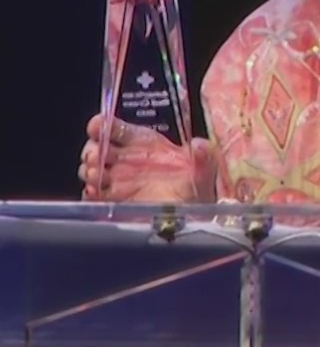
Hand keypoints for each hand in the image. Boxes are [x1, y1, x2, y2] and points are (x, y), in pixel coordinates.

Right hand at [79, 114, 213, 203]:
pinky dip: (90, 192)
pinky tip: (96, 192)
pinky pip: (93, 194)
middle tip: (95, 156)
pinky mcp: (112, 201)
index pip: (118, 129)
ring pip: (92, 169)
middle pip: (99, 148)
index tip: (97, 125)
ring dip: (89, 170)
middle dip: (93, 150)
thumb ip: (203, 156)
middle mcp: (128, 161)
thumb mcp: (202, 172)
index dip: (105, 125)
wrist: (189, 221)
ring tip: (95, 175)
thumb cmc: (194, 192)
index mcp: (146, 146)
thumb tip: (200, 144)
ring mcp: (118, 181)